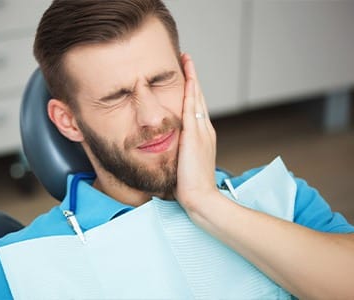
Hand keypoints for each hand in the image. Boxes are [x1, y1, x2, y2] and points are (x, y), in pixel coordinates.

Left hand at [174, 53, 217, 209]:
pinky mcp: (194, 135)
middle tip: (188, 59)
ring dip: (192, 78)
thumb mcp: (186, 163)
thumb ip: (181, 152)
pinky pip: (192, 107)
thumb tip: (172, 148)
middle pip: (199, 98)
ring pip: (196, 98)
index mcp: (203, 136)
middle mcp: (205, 130)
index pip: (197, 108)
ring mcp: (202, 131)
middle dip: (193, 78)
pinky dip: (190, 90)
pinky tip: (187, 78)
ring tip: (187, 60)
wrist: (201, 198)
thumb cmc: (191, 185)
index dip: (192, 91)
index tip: (187, 77)